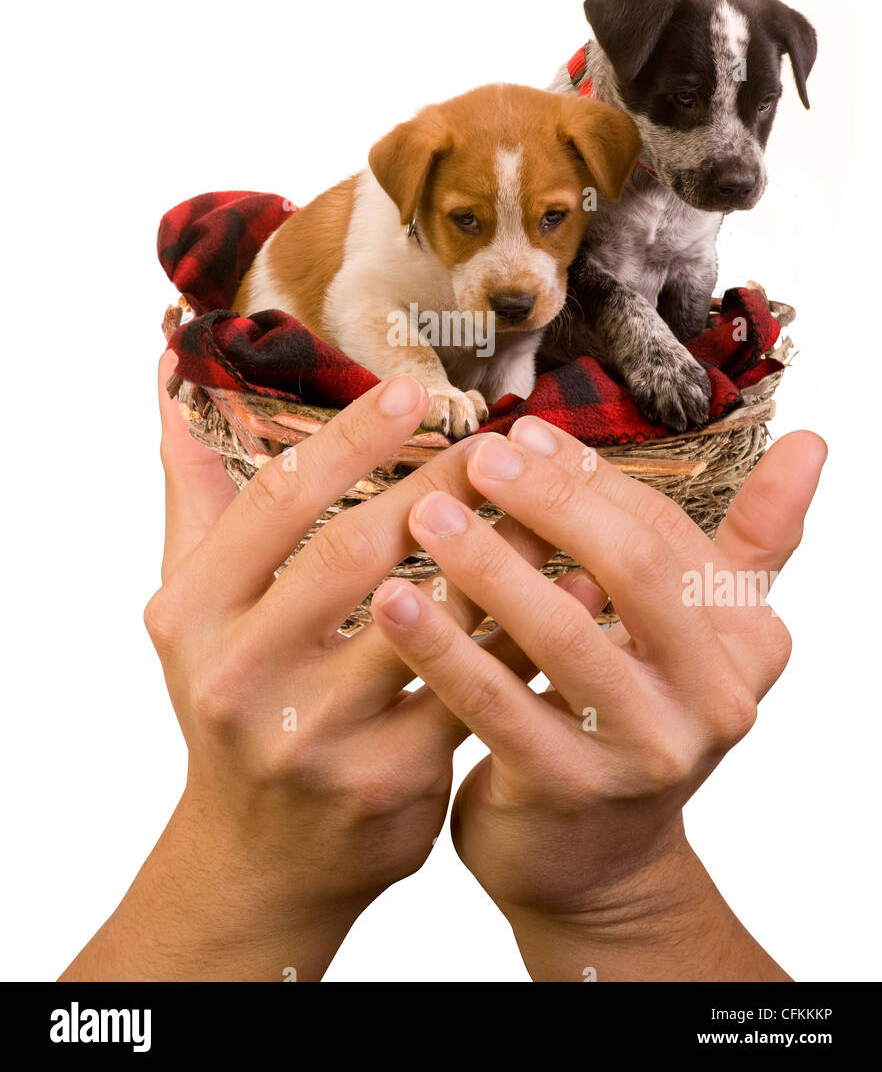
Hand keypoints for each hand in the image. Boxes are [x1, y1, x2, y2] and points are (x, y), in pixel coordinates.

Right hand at [61, 357, 509, 981]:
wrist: (259, 859)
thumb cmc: (233, 699)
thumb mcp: (192, 608)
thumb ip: (195, 493)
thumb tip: (176, 377)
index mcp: (193, 614)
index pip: (276, 502)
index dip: (349, 440)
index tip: (413, 392)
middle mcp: (239, 677)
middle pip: (353, 554)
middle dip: (437, 487)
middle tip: (500, 440)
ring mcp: (311, 737)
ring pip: (425, 621)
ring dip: (494, 552)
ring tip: (548, 499)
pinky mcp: (385, 784)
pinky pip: (471, 689)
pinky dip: (522, 634)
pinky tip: (571, 588)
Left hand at [371, 416, 825, 980]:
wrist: (594, 862)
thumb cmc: (631, 716)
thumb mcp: (695, 633)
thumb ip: (754, 541)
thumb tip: (815, 442)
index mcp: (747, 640)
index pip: (665, 531)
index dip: (591, 478)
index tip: (522, 435)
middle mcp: (715, 697)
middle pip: (633, 570)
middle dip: (552, 504)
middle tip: (480, 459)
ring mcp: (648, 751)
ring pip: (564, 634)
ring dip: (489, 565)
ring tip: (425, 515)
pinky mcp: (573, 792)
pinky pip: (498, 704)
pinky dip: (443, 647)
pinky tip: (393, 600)